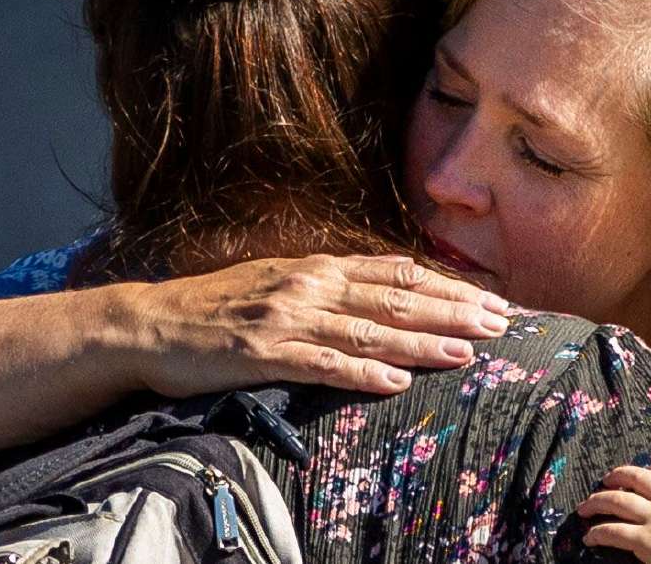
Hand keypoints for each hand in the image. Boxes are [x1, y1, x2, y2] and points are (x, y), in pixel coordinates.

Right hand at [119, 254, 509, 396]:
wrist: (151, 323)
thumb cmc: (222, 305)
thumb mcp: (285, 279)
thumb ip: (337, 282)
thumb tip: (394, 282)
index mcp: (320, 268)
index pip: (399, 274)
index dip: (449, 286)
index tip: (489, 299)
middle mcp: (312, 286)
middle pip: (396, 299)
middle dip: (452, 311)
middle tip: (499, 323)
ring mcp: (289, 319)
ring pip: (369, 331)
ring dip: (421, 342)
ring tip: (466, 352)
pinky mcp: (265, 354)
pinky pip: (323, 365)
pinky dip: (363, 373)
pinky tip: (397, 382)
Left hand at [578, 460, 650, 563]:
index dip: (649, 468)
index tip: (640, 472)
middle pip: (635, 477)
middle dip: (616, 476)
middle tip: (605, 480)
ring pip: (617, 500)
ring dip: (596, 502)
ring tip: (585, 507)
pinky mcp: (645, 540)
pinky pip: (614, 531)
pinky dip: (598, 533)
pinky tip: (590, 537)